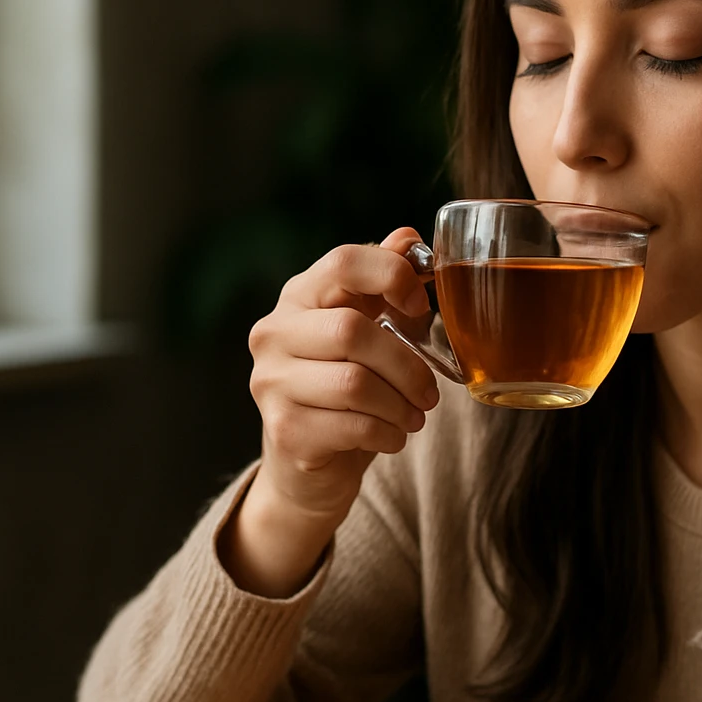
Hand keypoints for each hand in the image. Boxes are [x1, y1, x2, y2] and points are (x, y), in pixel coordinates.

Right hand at [220, 228, 437, 598]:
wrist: (306, 463)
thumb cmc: (344, 385)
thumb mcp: (366, 328)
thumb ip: (383, 284)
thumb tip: (408, 237)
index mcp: (298, 297)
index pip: (343, 263)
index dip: (391, 275)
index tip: (421, 305)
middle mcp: (273, 333)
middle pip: (352, 331)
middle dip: (407, 364)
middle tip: (430, 392)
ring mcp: (271, 382)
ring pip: (354, 384)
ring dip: (400, 405)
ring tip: (413, 416)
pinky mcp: (283, 430)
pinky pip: (352, 426)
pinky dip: (387, 434)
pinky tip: (391, 436)